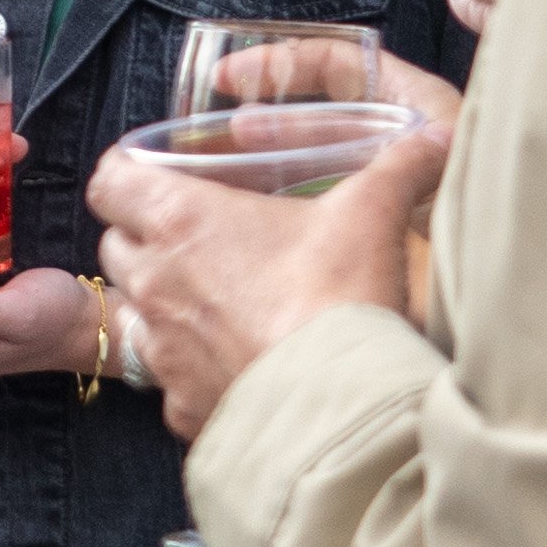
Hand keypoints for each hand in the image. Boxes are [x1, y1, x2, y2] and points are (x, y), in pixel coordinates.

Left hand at [99, 116, 444, 438]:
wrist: (341, 407)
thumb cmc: (340, 296)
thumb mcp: (373, 213)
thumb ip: (400, 165)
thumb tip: (437, 139)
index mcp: (181, 221)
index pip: (109, 180)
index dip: (125, 172)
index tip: (152, 173)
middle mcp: (155, 283)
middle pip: (115, 245)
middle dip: (145, 236)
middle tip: (198, 235)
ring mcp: (161, 350)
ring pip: (132, 312)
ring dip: (161, 301)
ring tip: (214, 299)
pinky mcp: (180, 404)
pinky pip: (168, 379)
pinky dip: (190, 368)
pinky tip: (234, 363)